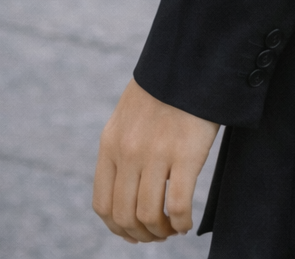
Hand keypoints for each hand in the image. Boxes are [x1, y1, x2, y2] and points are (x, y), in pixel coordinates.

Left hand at [93, 78, 218, 242]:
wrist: (191, 59)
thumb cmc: (164, 89)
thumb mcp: (129, 116)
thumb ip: (122, 148)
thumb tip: (125, 188)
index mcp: (110, 144)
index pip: (103, 204)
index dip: (117, 228)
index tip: (134, 232)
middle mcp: (128, 152)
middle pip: (125, 215)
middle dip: (141, 234)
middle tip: (157, 235)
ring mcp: (155, 154)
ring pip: (149, 215)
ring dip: (161, 232)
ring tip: (173, 229)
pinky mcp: (185, 154)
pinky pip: (177, 206)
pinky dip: (180, 222)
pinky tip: (186, 221)